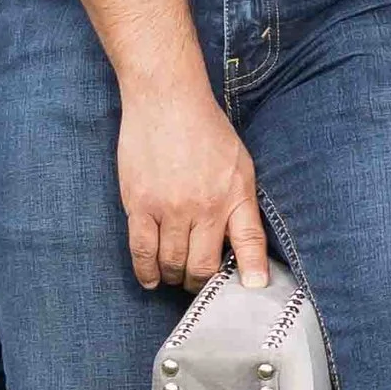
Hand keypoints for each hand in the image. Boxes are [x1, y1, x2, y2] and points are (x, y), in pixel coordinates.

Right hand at [115, 82, 269, 291]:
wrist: (166, 99)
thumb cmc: (206, 129)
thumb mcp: (240, 164)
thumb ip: (242, 205)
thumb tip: (244, 244)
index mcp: (234, 194)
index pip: (249, 243)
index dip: (251, 273)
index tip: (251, 290)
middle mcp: (204, 206)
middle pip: (203, 265)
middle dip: (201, 282)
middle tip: (198, 281)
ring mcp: (169, 208)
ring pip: (172, 263)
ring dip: (174, 277)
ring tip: (176, 275)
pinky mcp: (139, 204)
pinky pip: (141, 251)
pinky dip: (146, 272)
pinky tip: (151, 278)